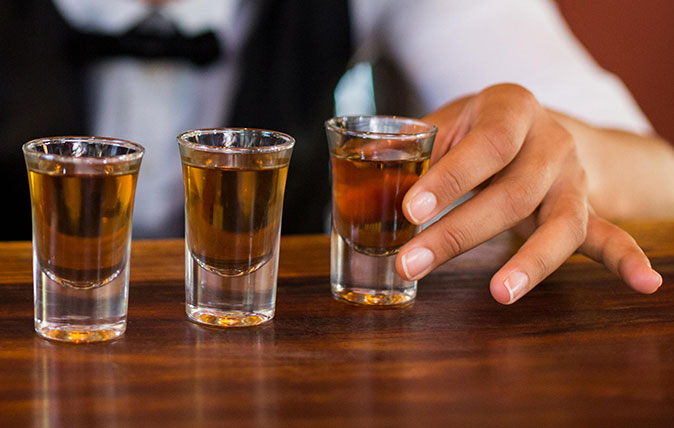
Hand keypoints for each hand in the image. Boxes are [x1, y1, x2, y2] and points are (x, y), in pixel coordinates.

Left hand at [395, 83, 662, 303]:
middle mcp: (549, 142)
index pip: (485, 146)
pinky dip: (626, 260)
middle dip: (459, 232)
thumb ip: (411, 147)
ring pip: (561, 222)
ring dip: (530, 262)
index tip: (411, 210)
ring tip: (500, 293)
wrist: (534, 127)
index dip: (450, 178)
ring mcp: (573, 178)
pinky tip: (645, 284)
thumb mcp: (447, 122)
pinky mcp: (588, 208)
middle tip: (412, 263)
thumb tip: (362, 171)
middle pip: (513, 193)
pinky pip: (610, 234)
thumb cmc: (477, 128)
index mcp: (510, 110)